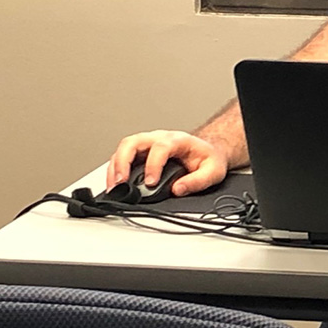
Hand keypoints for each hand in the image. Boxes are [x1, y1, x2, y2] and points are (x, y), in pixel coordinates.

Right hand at [105, 130, 230, 196]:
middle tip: (121, 182)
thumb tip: (178, 189)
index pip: (161, 147)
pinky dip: (115, 170)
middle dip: (124, 161)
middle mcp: (159, 138)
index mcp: (178, 140)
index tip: (151, 182)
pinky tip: (114, 184)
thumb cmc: (208, 159)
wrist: (207, 151)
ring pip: (124, 147)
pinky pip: (121, 156)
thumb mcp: (213, 171)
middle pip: (134, 141)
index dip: (153, 165)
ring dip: (115, 167)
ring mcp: (148, 143)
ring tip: (114, 187)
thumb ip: (198, 181)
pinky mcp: (140, 152)